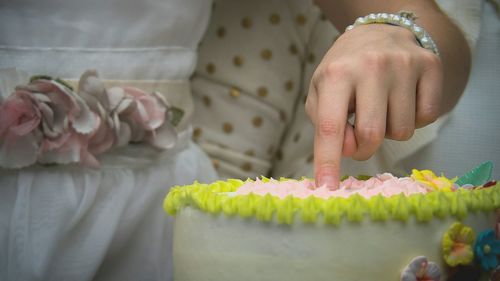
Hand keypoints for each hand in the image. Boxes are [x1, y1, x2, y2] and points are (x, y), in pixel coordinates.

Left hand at [306, 23, 442, 188]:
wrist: (378, 32)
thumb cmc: (344, 70)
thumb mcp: (322, 92)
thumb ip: (326, 124)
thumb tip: (350, 151)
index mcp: (337, 73)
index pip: (331, 126)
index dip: (328, 161)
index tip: (327, 188)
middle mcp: (371, 66)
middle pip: (372, 136)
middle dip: (364, 147)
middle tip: (360, 133)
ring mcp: (405, 65)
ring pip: (402, 131)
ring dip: (389, 130)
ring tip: (381, 106)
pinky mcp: (431, 66)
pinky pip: (427, 118)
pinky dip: (413, 119)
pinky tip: (401, 99)